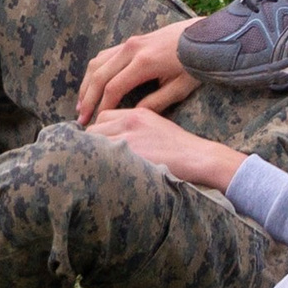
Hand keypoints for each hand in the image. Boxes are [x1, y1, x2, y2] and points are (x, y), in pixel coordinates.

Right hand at [75, 18, 195, 123]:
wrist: (204, 35)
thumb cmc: (195, 64)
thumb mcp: (180, 88)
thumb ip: (156, 103)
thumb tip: (131, 115)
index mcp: (144, 62)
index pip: (114, 88)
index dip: (102, 107)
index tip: (96, 123)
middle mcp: (132, 49)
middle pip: (100, 75)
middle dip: (88, 99)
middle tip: (81, 120)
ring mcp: (131, 42)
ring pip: (98, 63)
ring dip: (87, 84)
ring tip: (82, 105)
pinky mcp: (132, 40)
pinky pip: (106, 55)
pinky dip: (95, 71)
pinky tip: (93, 86)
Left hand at [85, 102, 246, 192]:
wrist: (196, 157)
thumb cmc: (178, 148)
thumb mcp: (155, 127)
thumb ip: (133, 128)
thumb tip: (111, 141)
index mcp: (137, 113)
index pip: (102, 116)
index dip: (99, 131)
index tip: (102, 144)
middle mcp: (129, 121)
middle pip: (93, 129)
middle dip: (91, 143)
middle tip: (97, 158)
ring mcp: (128, 138)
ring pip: (93, 143)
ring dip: (92, 155)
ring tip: (98, 167)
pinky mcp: (129, 154)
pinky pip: (101, 157)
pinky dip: (99, 165)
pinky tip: (104, 173)